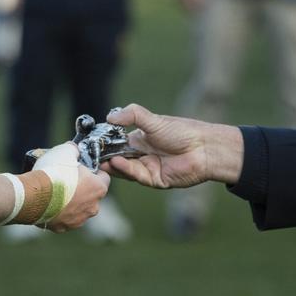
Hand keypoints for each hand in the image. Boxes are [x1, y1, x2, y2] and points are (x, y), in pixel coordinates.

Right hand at [34, 143, 110, 232]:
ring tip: (56, 192)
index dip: (93, 171)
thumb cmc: (52, 172)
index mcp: (98, 188)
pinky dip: (59, 212)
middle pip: (92, 195)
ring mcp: (79, 220)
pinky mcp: (63, 228)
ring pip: (79, 208)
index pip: (104, 178)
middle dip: (83, 188)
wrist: (32, 195)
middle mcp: (93, 207)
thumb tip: (75, 149)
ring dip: (71, 201)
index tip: (82, 168)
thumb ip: (74, 150)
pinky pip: (64, 218)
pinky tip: (49, 203)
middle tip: (68, 179)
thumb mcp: (65, 151)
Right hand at [99, 104, 242, 188]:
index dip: (105, 144)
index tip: (92, 142)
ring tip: (101, 160)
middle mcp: (142, 154)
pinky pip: (137, 176)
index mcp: (140, 139)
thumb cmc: (182, 131)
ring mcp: (148, 168)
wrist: (204, 148)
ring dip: (113, 165)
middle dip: (106, 157)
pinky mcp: (155, 180)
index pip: (117, 143)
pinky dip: (125, 169)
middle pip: (118, 158)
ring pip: (125, 169)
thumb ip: (132, 115)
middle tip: (91, 155)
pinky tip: (116, 162)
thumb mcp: (153, 120)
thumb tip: (109, 117)